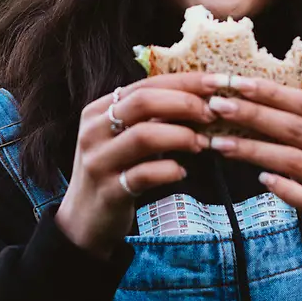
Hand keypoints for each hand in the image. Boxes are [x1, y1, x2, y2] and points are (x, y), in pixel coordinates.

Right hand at [54, 74, 216, 258]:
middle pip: (143, 102)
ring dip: (181, 136)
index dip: (185, 81)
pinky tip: (182, 172)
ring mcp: (99, 161)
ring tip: (202, 144)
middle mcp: (94, 131)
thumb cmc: (114, 170)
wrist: (84, 219)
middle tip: (212, 113)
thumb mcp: (124, 137)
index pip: (146, 84)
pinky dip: (169, 170)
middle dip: (184, 103)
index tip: (217, 82)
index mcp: (100, 110)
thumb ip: (151, 117)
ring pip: (143, 136)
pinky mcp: (108, 191)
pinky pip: (143, 175)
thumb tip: (200, 98)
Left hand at [200, 75, 301, 289]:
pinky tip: (260, 179)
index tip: (235, 83)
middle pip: (296, 128)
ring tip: (219, 144)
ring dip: (253, 149)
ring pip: (293, 160)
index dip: (270, 91)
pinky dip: (281, 187)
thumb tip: (250, 102)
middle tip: (218, 107)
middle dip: (253, 114)